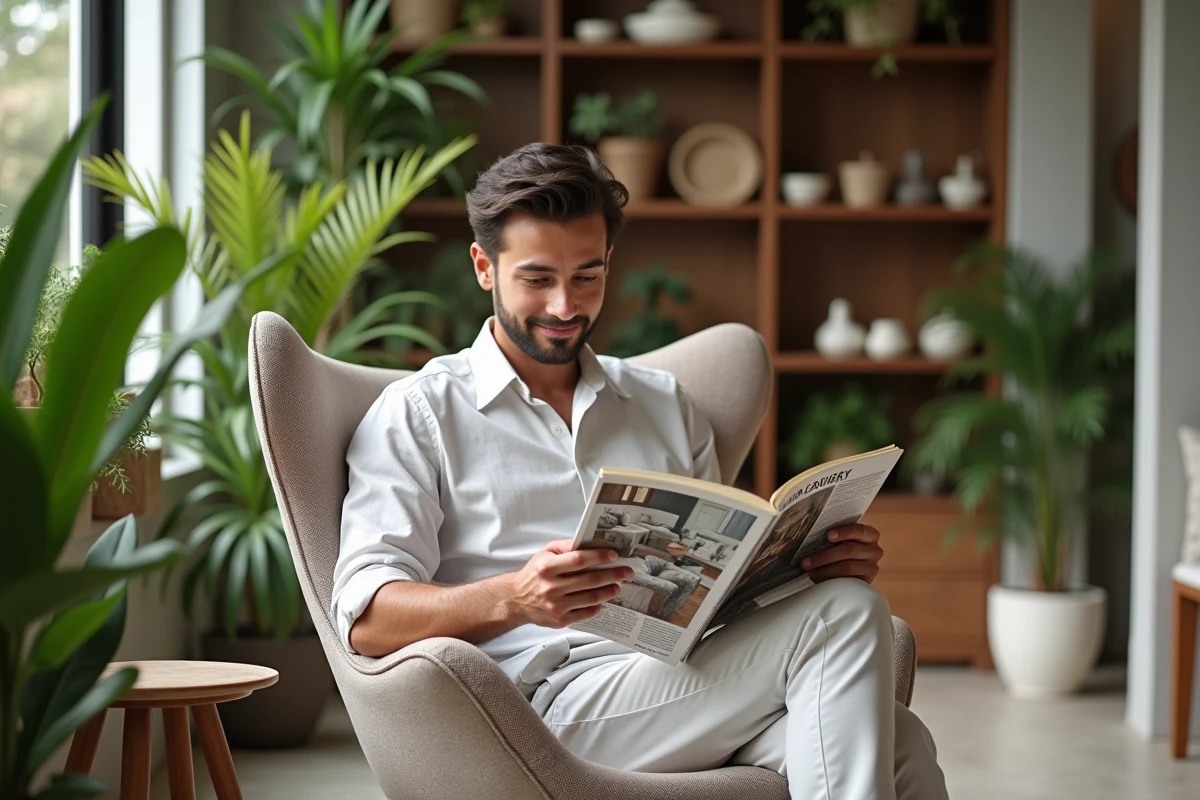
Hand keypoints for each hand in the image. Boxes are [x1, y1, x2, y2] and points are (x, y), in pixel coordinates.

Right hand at [501, 540, 634, 627]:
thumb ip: (566, 546)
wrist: (516, 599)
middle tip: (626, 572)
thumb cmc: (535, 573)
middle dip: (612, 575)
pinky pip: (585, 613)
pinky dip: (597, 607)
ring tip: (617, 586)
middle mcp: (551, 587)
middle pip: (589, 580)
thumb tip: (589, 542)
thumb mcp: (545, 553)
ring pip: (591, 598)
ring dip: (609, 592)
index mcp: (547, 567)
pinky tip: (602, 601)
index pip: (578, 560)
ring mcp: (556, 605)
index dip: (598, 557)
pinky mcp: (559, 620)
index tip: (614, 555)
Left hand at [800, 525, 882, 584]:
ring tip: (809, 570)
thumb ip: (835, 536)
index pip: (860, 530)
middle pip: (849, 550)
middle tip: (806, 561)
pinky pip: (847, 581)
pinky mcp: (867, 582)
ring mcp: (872, 567)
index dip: (844, 532)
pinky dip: (829, 579)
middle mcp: (875, 550)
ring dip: (824, 569)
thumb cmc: (842, 549)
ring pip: (847, 567)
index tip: (828, 536)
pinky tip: (817, 578)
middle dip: (824, 556)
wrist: (852, 571)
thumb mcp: (842, 540)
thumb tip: (813, 534)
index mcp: (870, 534)